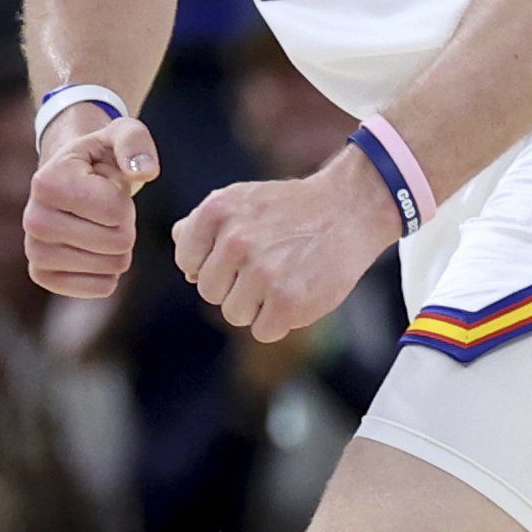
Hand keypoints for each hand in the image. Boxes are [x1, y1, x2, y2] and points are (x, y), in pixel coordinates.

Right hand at [22, 111, 159, 298]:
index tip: (106, 185)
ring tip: (99, 223)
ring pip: (111, 267)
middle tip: (106, 207)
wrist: (69, 178)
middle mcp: (33, 219)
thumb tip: (145, 173)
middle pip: (117, 242)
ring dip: (118, 247)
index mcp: (47, 182)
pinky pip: (100, 287)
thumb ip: (135, 143)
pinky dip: (109, 271)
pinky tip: (96, 248)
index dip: (123, 198)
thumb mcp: (121, 134)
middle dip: (125, 224)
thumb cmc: (99, 157)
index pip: (114, 210)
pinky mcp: (42, 275)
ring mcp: (34, 252)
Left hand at [173, 157, 397, 341]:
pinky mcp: (288, 302)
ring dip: (257, 305)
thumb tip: (183, 257)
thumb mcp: (241, 200)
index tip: (238, 255)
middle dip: (234, 285)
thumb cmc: (290, 210)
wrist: (348, 210)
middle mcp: (236, 241)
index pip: (187, 262)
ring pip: (234, 314)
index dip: (213, 264)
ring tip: (283, 278)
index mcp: (217, 211)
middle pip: (209, 291)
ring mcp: (262, 273)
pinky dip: (280, 320)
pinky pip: (262, 331)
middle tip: (267, 265)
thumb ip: (203, 225)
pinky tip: (296, 293)